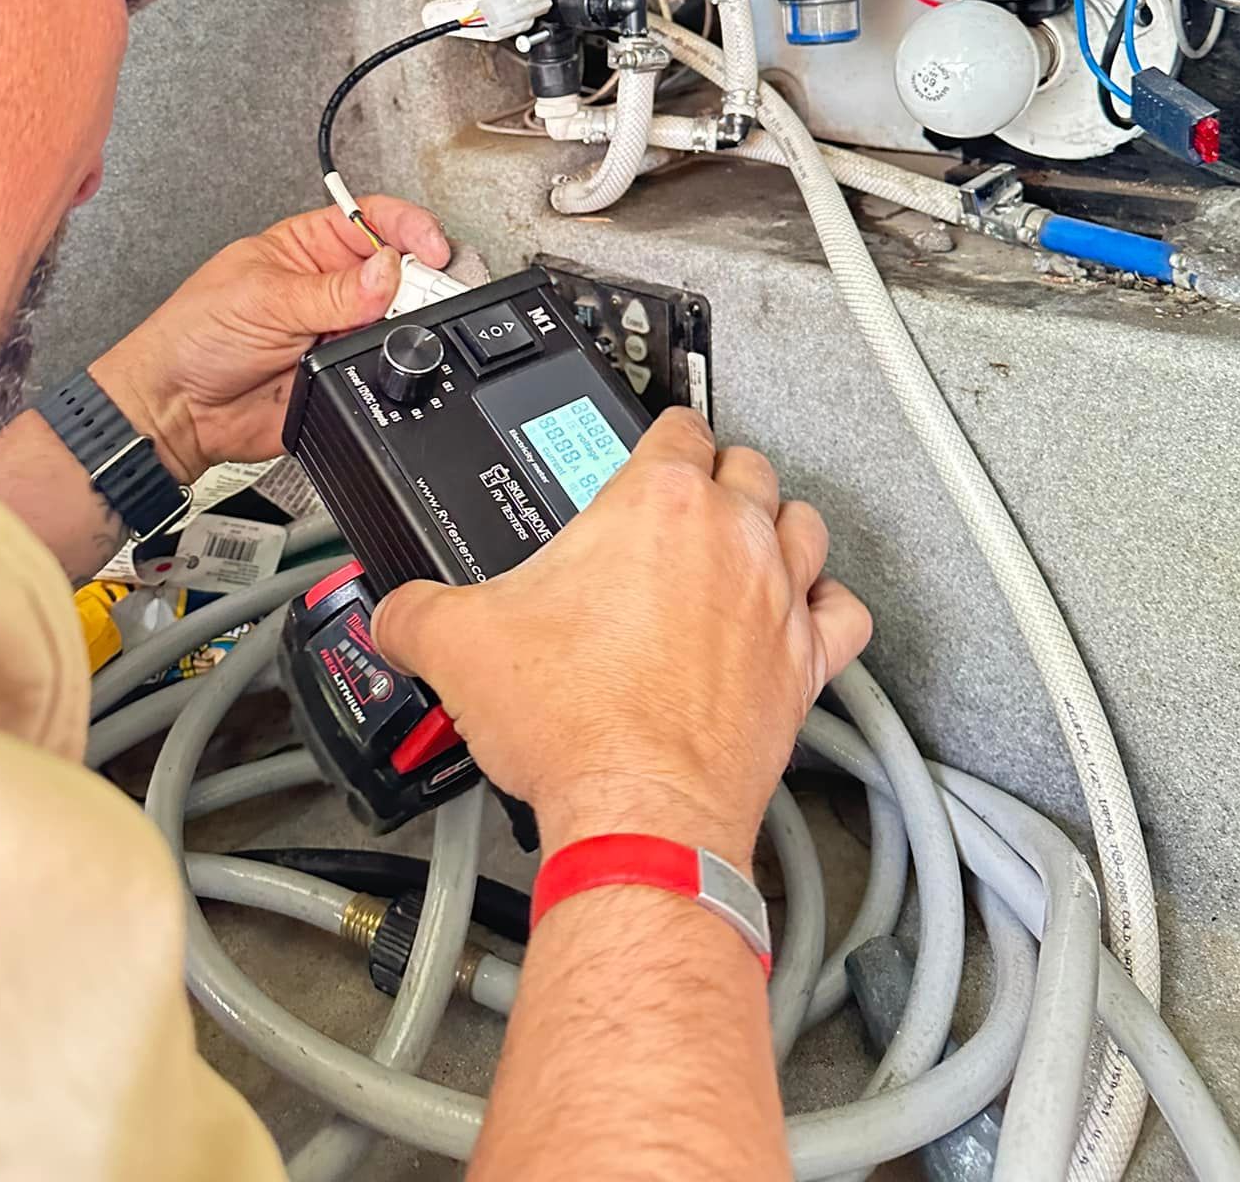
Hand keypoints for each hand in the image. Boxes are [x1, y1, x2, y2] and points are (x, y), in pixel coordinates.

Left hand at [89, 198, 448, 482]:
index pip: (372, 219)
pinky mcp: (342, 374)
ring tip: (393, 328)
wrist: (177, 411)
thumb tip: (388, 271)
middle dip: (416, 278)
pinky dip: (393, 365)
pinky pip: (384, 367)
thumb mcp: (263, 298)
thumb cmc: (192, 338)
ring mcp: (338, 331)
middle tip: (419, 293)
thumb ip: (331, 289)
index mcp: (307, 246)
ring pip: (397, 320)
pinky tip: (380, 361)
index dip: (407, 226)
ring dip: (404, 324)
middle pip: (396, 269)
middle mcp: (330, 286)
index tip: (430, 246)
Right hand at [373, 407, 869, 872]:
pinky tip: (804, 615)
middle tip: (684, 504)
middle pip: (747, 464)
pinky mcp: (806, 664)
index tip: (644, 451)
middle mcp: (730, 536)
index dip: (659, 432)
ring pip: (805, 523)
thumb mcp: (458, 643)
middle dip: (718, 475)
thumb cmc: (574, 722)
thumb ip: (415, 610)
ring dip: (779, 525)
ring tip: (749, 542)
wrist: (638, 814)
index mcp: (655, 502)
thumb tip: (393, 613)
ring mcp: (777, 598)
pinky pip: (845, 612)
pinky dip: (830, 607)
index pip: (677, 425)